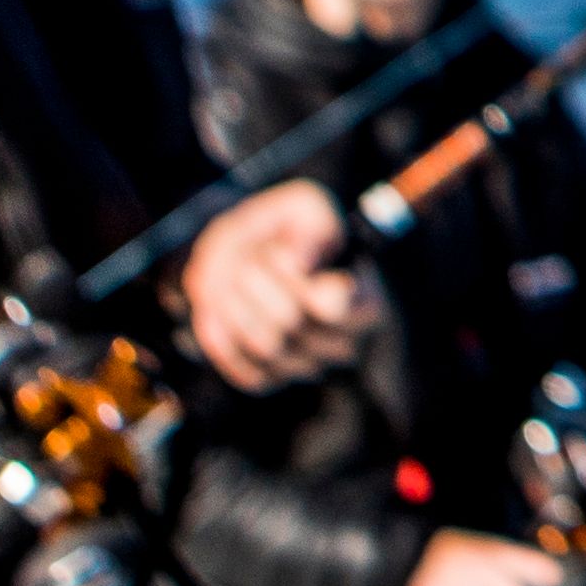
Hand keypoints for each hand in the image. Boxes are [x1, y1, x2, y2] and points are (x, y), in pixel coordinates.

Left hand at [180, 182, 380, 387]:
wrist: (249, 254)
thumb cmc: (286, 231)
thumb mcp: (307, 208)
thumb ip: (313, 225)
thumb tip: (301, 263)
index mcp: (364, 299)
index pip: (336, 306)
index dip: (296, 279)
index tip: (279, 253)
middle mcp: (344, 341)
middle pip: (290, 321)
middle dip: (255, 280)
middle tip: (247, 257)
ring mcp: (307, 365)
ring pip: (265, 345)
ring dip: (234, 304)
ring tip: (230, 277)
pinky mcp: (270, 378)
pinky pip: (242, 367)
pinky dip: (222, 334)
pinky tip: (220, 308)